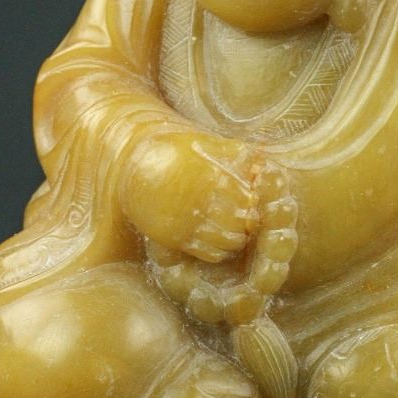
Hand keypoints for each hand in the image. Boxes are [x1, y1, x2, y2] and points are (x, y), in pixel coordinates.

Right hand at [121, 130, 258, 261]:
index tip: (255, 203)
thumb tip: (262, 162)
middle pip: (241, 223)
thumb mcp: (205, 144)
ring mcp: (186, 222)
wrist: (135, 165)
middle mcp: (200, 201)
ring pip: (227, 242)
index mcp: (211, 177)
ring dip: (237, 239)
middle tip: (249, 221)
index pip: (247, 200)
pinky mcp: (175, 238)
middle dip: (248, 224)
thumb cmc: (176, 152)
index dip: (254, 204)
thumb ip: (235, 152)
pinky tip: (219, 241)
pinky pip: (209, 253)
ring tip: (236, 232)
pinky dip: (220, 251)